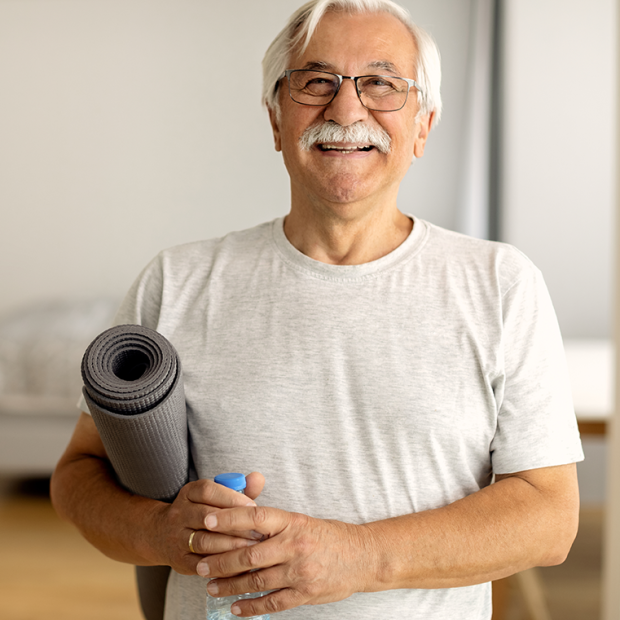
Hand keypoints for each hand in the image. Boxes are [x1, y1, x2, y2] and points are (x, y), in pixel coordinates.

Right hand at [148, 472, 265, 574]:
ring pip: (204, 541)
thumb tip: (258, 478)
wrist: (162, 535)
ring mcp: (177, 538)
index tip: (253, 507)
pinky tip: (238, 563)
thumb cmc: (201, 512)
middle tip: (258, 531)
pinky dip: (221, 564)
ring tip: (251, 547)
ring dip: (230, 545)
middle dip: (235, 525)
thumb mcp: (214, 496)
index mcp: (189, 493)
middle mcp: (179, 513)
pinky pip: (201, 563)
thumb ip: (238, 488)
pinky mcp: (179, 560)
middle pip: (207, 517)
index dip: (231, 498)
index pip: (207, 491)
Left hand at [196, 506, 372, 616]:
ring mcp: (300, 572)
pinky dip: (251, 607)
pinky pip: (272, 602)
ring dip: (230, 585)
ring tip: (211, 586)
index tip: (207, 521)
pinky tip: (235, 608)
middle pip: (249, 553)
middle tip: (200, 563)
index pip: (255, 517)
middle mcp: (294, 545)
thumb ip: (275, 524)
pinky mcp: (305, 593)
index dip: (229, 518)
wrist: (362, 557)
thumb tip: (242, 523)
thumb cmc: (329, 536)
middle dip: (220, 560)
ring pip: (256, 581)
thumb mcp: (303, 520)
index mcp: (292, 522)